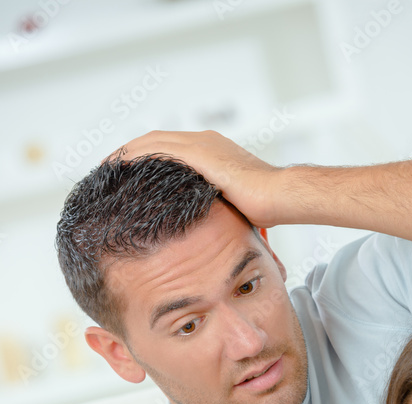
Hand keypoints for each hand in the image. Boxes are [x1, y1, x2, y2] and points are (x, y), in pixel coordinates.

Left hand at [108, 129, 282, 227]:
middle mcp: (205, 141)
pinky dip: (133, 156)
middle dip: (131, 155)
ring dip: (126, 154)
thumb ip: (217, 209)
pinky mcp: (198, 153)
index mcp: (214, 152)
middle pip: (156, 142)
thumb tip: (208, 230)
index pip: (172, 151)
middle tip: (109, 170)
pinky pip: (155, 149)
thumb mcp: (235, 207)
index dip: (149, 162)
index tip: (131, 177)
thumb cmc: (269, 208)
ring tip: (105, 169)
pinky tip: (118, 167)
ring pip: (151, 142)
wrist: (281, 196)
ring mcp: (201, 144)